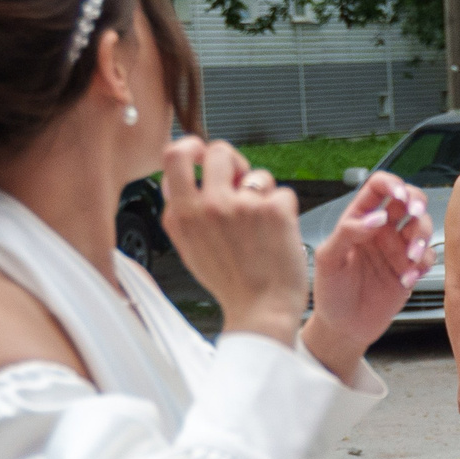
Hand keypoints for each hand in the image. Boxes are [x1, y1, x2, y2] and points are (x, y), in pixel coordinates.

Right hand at [158, 137, 306, 343]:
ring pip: (257, 174)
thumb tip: (181, 178)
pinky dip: (285, 211)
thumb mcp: (189, 249)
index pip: (174, 155)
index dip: (193, 147)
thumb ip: (183, 212)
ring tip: (263, 224)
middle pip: (219, 151)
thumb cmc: (231, 284)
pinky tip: (279, 235)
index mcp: (181, 215)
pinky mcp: (272, 210)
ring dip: (264, 193)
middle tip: (243, 183)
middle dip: (235, 162)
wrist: (261, 312)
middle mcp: (207, 207)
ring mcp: (240, 206)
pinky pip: (283, 193)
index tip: (203, 152)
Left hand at [303, 172, 431, 362]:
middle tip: (415, 215)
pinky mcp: (410, 269)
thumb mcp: (328, 259)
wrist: (344, 328)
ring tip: (410, 258)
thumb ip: (347, 233)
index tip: (399, 196)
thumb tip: (376, 217)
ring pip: (422, 227)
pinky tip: (406, 279)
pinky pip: (427, 257)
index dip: (392, 184)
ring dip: (422, 237)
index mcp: (359, 219)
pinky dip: (422, 265)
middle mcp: (381, 229)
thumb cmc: (330, 292)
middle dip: (417, 203)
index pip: (378, 187)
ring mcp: (397, 249)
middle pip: (409, 200)